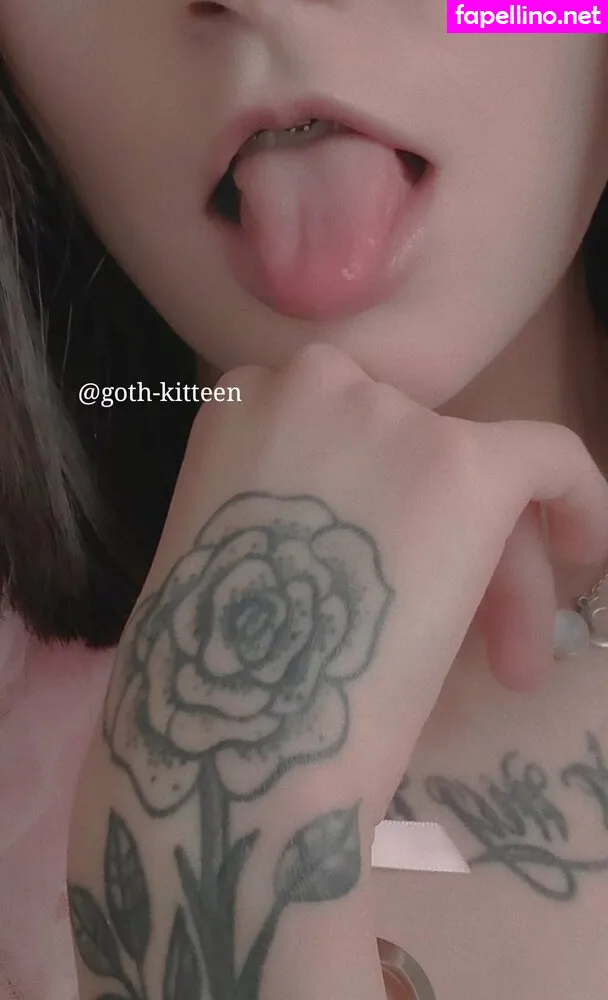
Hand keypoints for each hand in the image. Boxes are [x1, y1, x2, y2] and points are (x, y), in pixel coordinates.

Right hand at [113, 343, 607, 828]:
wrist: (249, 739)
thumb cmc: (219, 674)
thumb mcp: (235, 548)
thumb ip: (292, 501)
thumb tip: (373, 520)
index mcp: (244, 401)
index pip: (345, 432)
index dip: (378, 498)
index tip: (397, 562)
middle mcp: (313, 383)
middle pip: (410, 449)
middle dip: (441, 539)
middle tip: (466, 642)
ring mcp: (388, 419)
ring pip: (472, 472)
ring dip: (493, 566)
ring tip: (503, 667)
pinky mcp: (465, 465)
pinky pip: (547, 455)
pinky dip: (576, 499)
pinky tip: (587, 548)